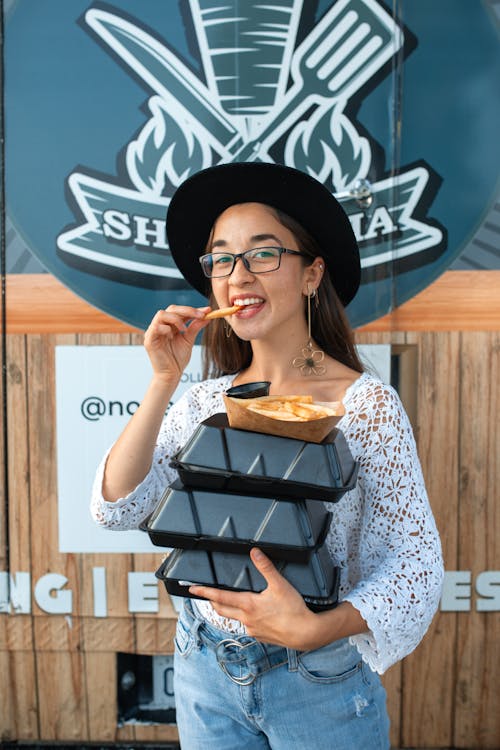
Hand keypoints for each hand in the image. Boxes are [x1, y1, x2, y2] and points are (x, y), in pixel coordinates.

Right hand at [144, 305, 210, 381]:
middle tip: (201, 316)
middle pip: (171, 309)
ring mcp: (153, 332)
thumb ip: (195, 327)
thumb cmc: (178, 359)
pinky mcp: (149, 340)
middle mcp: (160, 326)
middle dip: (187, 310)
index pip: (179, 311)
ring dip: (176, 319)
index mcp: (170, 325)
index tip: (207, 310)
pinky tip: (172, 335)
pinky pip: (155, 327)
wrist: (171, 374)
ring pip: (161, 314)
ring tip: (184, 329)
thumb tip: (207, 315)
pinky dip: (165, 328)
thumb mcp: (189, 340)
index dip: (192, 309)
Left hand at [189, 548, 318, 649]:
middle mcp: (247, 619)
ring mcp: (253, 630)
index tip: (193, 589)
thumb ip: (265, 567)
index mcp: (248, 605)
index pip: (220, 597)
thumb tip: (255, 552)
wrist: (306, 633)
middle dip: (212, 602)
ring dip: (228, 611)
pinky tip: (251, 616)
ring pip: (234, 619)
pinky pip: (247, 627)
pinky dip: (244, 619)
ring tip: (226, 603)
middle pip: (222, 610)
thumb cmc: (293, 610)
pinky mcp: (261, 637)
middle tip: (205, 596)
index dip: (205, 592)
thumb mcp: (279, 584)